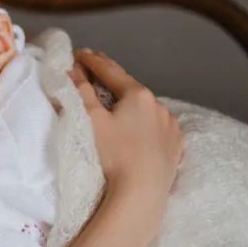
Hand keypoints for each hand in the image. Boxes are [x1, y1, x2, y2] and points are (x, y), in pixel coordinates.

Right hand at [68, 49, 181, 217]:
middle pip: (129, 86)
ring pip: (145, 106)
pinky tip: (138, 127)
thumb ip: (81, 91)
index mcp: (137, 94)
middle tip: (93, 69)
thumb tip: (71, 69)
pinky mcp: (176, 145)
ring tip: (115, 102)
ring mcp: (170, 125)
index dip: (91, 60)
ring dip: (129, 101)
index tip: (78, 53)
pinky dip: (144, 121)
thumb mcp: (91, 120)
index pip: (109, 70)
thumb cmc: (114, 154)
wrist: (142, 194)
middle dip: (110, 78)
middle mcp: (159, 104)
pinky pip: (157, 125)